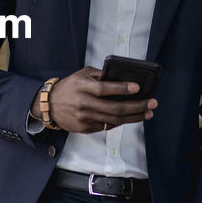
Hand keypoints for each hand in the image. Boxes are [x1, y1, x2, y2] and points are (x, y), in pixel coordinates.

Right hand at [34, 67, 155, 133]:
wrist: (49, 105)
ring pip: (114, 119)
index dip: (122, 88)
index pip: (104, 88)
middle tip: (152, 103)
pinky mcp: (86, 128)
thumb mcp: (82, 74)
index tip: (138, 88)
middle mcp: (84, 103)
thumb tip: (122, 78)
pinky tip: (132, 117)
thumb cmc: (69, 87)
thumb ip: (100, 75)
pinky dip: (121, 121)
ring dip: (134, 117)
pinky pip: (107, 125)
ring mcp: (85, 118)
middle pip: (115, 108)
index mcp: (83, 87)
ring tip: (148, 112)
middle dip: (137, 106)